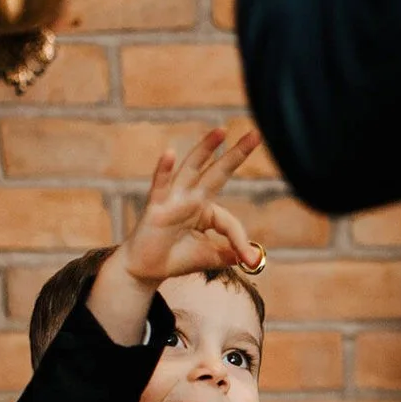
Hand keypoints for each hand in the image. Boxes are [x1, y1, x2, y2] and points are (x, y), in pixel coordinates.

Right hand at [115, 127, 262, 289]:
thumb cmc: (174, 258)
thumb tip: (254, 258)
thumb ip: (230, 253)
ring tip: (221, 131)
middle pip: (216, 172)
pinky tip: (168, 153)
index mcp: (204, 209)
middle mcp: (190, 198)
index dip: (239, 239)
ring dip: (205, 149)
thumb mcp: (209, 257)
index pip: (228, 220)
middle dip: (236, 154)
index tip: (247, 258)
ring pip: (191, 169)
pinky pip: (159, 186)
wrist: (145, 271)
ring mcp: (172, 199)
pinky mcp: (155, 207)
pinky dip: (163, 170)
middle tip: (256, 134)